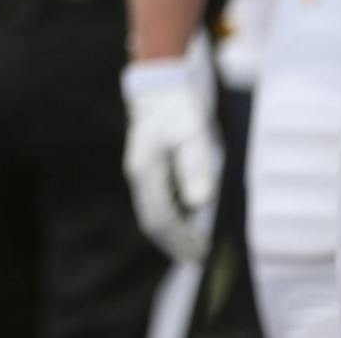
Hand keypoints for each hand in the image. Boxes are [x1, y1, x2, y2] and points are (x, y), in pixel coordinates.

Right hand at [121, 53, 221, 261]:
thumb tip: (200, 203)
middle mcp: (139, 174)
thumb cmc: (180, 106)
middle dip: (174, 243)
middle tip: (198, 259)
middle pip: (152, 221)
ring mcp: (140, 170)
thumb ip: (196, 166)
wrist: (161, 82)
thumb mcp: (194, 132)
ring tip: (193, 246)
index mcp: (146, 170)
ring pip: (151, 213)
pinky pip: (155, 202)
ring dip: (171, 234)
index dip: (181, 240)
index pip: (161, 218)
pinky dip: (170, 219)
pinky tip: (187, 221)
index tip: (201, 254)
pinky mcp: (147, 167)